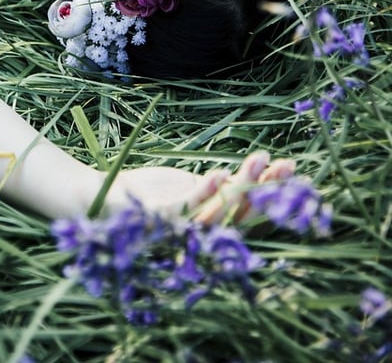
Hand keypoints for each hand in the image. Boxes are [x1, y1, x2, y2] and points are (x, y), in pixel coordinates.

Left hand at [102, 151, 295, 223]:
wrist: (102, 198)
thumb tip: (253, 176)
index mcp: (209, 225)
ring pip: (218, 212)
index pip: (249, 212)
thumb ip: (217, 188)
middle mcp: (199, 234)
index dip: (272, 193)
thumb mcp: (189, 188)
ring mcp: (178, 229)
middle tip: (286, 166)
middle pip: (241, 214)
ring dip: (241, 186)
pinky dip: (203, 194)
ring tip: (259, 160)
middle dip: (265, 189)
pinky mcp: (156, 220)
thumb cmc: (148, 194)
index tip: (293, 171)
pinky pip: (184, 210)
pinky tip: (218, 173)